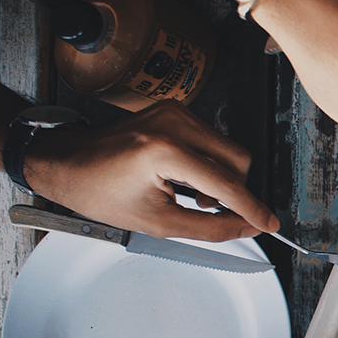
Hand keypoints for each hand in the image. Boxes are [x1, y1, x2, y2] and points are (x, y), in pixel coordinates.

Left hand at [24, 100, 277, 240]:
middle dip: (232, 189)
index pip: (225, 183)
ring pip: (228, 149)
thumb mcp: (156, 223)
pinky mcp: (175, 109)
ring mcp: (175, 112)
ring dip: (219, 176)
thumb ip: (210, 227)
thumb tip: (247, 228)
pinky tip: (183, 175)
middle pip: (237, 159)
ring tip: (188, 191)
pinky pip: (212, 139)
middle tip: (206, 207)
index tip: (268, 223)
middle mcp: (173, 123)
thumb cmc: (99, 192)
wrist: (68, 164)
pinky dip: (208, 162)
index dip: (251, 208)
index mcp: (164, 150)